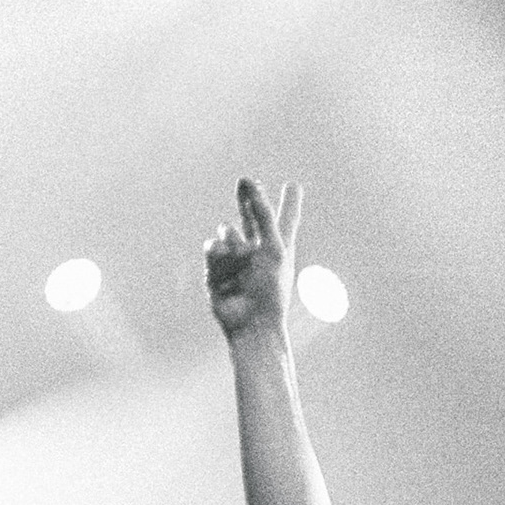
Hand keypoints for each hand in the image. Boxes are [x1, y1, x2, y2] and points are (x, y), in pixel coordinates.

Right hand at [206, 178, 302, 339]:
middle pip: (250, 219)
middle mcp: (258, 252)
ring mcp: (236, 261)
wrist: (253, 323)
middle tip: (245, 182)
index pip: (284, 220)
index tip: (293, 187)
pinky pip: (212, 248)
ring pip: (226, 231)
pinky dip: (218, 253)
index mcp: (278, 248)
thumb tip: (249, 180)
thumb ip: (264, 213)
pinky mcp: (216, 271)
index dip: (288, 204)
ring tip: (241, 258)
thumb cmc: (272, 289)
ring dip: (232, 239)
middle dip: (247, 200)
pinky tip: (225, 264)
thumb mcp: (275, 246)